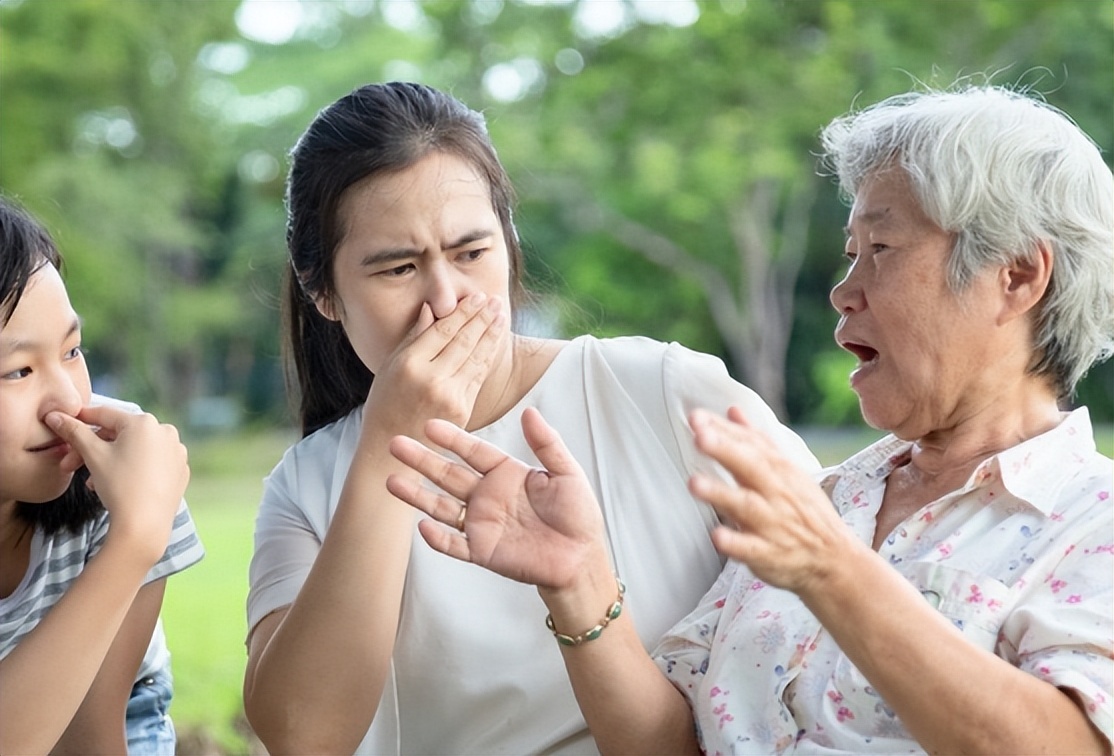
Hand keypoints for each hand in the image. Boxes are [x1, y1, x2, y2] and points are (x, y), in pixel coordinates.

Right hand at [46, 405, 188, 564]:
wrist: (144, 525)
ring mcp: (176, 451)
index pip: (106, 415)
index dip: (82, 419)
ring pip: (135, 449)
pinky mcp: (180, 470)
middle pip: (120, 434)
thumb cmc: (119, 486)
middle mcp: (166, 431)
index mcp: (145, 422)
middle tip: (70, 466)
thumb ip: (74, 432)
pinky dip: (133, 469)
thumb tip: (56, 416)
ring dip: (110, 461)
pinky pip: (151, 463)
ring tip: (92, 481)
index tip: (65, 422)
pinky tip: (117, 485)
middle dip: (92, 449)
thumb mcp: (93, 455)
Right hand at [367, 293, 505, 437]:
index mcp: (409, 365)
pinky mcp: (462, 410)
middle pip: (464, 340)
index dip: (463, 311)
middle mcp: (431, 379)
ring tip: (500, 316)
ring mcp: (449, 396)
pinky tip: (494, 342)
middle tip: (495, 301)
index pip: (443, 330)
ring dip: (491, 334)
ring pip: (476, 357)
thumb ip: (413, 337)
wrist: (389, 447)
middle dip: (482, 318)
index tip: (477, 296)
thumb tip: (431, 308)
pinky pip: (478, 376)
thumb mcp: (390, 366)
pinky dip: (488, 356)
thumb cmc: (385, 402)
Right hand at [385, 408, 605, 589]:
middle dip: (422, 460)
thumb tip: (529, 411)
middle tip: (395, 444)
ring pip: (442, 507)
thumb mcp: (567, 473)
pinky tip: (422, 526)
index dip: (452, 438)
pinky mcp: (482, 552)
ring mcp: (482, 524)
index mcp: (506, 474)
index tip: (429, 424)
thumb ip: (547, 443)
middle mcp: (488, 496)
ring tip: (391, 481)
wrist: (581, 559)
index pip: (473, 451)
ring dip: (417, 495)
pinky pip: (454, 544)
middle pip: (448, 475)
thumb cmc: (578, 515)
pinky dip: (438, 538)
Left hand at [688, 407, 855, 596]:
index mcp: (779, 469)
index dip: (723, 429)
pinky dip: (735, 543)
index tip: (696, 416)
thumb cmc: (803, 511)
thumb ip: (756, 441)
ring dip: (720, 493)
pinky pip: (751, 548)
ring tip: (694, 483)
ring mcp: (772, 523)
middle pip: (749, 466)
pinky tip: (717, 536)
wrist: (834, 560)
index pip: (750, 443)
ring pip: (746, 505)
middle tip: (700, 436)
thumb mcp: (786, 470)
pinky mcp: (768, 554)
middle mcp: (775, 492)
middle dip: (725, 450)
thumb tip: (732, 410)